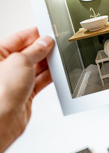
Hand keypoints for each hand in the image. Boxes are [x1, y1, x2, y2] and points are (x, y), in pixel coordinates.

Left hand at [0, 28, 53, 152]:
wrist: (2, 120)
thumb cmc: (0, 92)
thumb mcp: (20, 61)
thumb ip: (35, 50)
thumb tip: (45, 42)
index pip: (17, 39)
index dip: (34, 34)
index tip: (48, 31)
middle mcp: (4, 68)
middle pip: (27, 53)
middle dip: (42, 49)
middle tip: (57, 45)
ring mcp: (14, 81)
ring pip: (35, 67)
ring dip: (48, 63)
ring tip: (59, 58)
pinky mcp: (24, 93)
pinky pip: (40, 81)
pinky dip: (49, 76)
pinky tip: (57, 72)